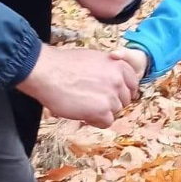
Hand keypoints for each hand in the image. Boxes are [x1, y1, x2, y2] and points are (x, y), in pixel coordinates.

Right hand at [16, 45, 141, 126]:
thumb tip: (111, 80)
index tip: (114, 96)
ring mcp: (112, 97)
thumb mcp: (94, 59)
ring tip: (84, 106)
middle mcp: (119, 80)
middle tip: (94, 102)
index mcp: (119, 65)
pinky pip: (107, 122)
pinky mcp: (102, 111)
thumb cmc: (64, 64)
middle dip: (111, 102)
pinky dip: (96, 121)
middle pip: (124, 100)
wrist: (47, 72)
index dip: (123, 92)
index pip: (133, 84)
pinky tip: (83, 115)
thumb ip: (107, 70)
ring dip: (101, 112)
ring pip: (115, 112)